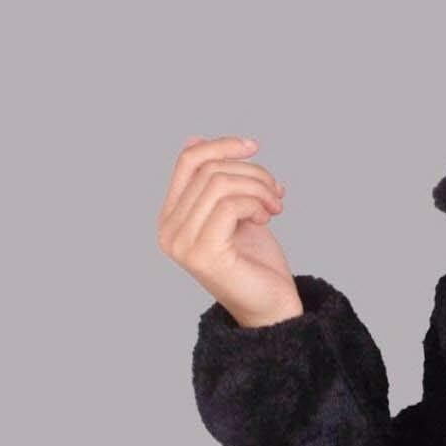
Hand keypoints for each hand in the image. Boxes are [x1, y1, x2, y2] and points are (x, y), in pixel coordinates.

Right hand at [157, 134, 301, 327]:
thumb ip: (216, 183)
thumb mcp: (237, 211)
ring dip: (258, 188)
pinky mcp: (202, 253)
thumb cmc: (256, 262)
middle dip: (252, 173)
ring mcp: (181, 243)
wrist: (273, 307)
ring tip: (276, 206)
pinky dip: (257, 204)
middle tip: (277, 193)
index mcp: (171, 216)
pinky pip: (230, 205)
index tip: (253, 146)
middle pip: (209, 170)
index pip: (187, 161)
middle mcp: (168, 230)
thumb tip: (194, 139)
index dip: (222, 146)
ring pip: (220, 184)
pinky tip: (268, 219)